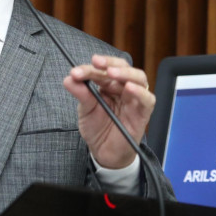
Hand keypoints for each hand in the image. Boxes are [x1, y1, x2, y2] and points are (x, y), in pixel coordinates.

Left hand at [62, 54, 154, 168]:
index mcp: (108, 85)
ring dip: (125, 73)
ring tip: (111, 72)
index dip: (90, 68)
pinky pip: (147, 99)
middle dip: (109, 63)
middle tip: (95, 63)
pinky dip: (139, 92)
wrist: (104, 152)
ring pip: (138, 78)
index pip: (102, 70)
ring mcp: (135, 99)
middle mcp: (123, 89)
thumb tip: (69, 79)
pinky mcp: (143, 113)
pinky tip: (129, 88)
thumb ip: (80, 94)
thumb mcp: (85, 110)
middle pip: (122, 67)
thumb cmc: (97, 129)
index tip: (76, 72)